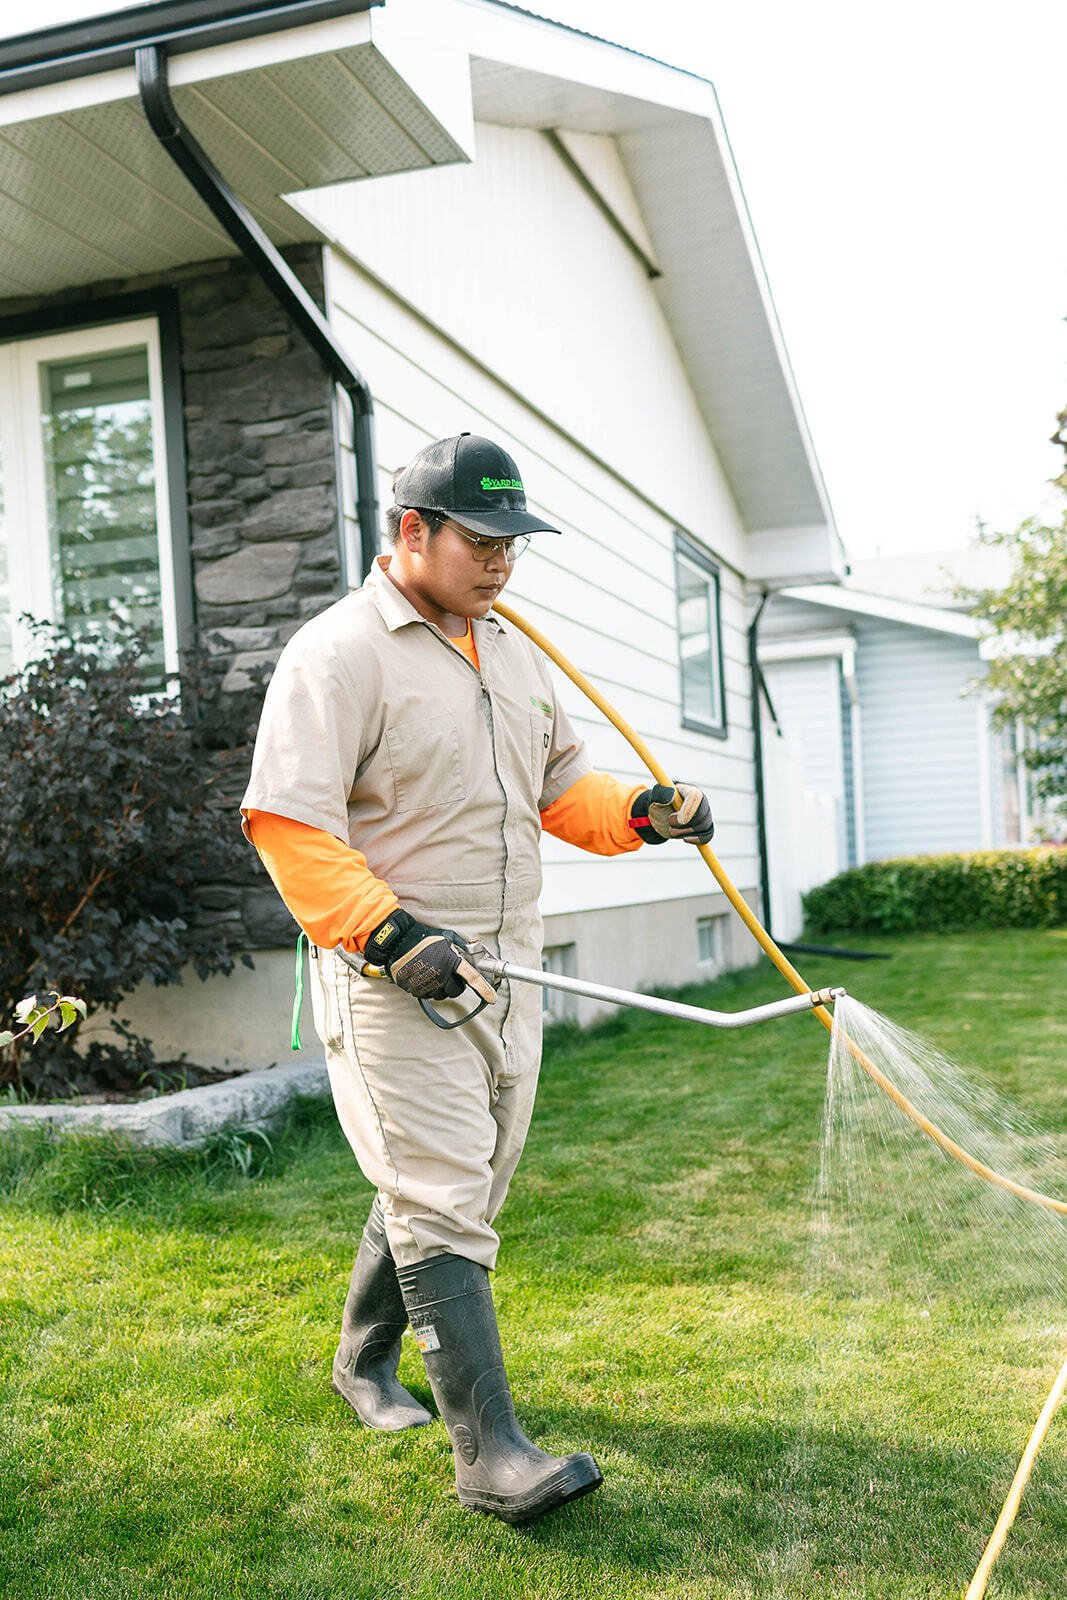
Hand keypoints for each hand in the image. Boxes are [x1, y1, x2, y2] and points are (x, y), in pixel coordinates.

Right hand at [365, 910, 495, 1003]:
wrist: (397, 943)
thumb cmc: (421, 938)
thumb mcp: (445, 938)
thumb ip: (459, 949)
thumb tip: (469, 956)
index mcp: (451, 961)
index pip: (472, 978)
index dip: (484, 989)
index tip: (492, 998)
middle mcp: (442, 975)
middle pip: (457, 991)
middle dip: (456, 984)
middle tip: (450, 973)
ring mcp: (428, 984)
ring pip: (442, 995)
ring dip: (442, 988)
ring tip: (434, 973)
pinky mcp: (416, 990)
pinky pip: (428, 995)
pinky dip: (429, 989)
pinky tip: (425, 976)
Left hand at [630, 783, 713, 845]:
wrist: (660, 815)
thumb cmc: (659, 803)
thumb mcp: (656, 797)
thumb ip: (661, 794)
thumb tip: (670, 793)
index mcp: (689, 790)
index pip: (695, 797)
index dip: (688, 810)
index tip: (680, 821)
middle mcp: (700, 801)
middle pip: (701, 815)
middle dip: (684, 825)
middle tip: (670, 826)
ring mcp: (704, 814)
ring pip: (703, 827)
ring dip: (685, 833)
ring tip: (672, 830)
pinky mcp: (704, 827)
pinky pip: (708, 835)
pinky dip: (697, 839)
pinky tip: (685, 839)